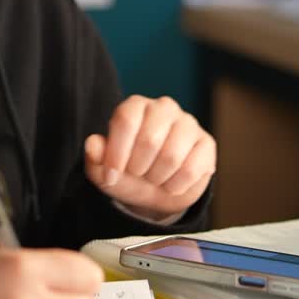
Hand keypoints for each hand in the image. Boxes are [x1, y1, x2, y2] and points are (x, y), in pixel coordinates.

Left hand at [84, 95, 215, 220]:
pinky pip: (192, 169)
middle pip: (150, 140)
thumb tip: (92, 144)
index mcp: (136, 106)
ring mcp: (188, 123)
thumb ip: (95, 157)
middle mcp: (164, 108)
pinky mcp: (206, 143)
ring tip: (154, 179)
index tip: (111, 175)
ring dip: (157, 179)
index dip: (117, 154)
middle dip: (139, 169)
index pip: (126, 120)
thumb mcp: (104, 170)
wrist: (157, 191)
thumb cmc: (128, 174)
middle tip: (137, 175)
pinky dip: (176, 185)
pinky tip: (171, 184)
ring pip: (172, 156)